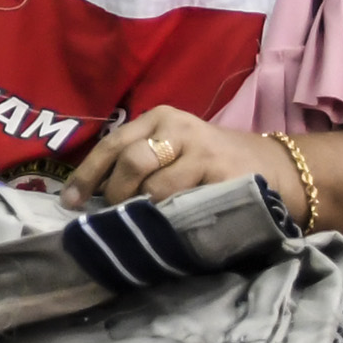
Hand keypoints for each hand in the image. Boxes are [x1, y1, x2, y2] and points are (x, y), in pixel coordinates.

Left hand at [59, 107, 296, 215]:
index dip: (87, 175)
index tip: (70, 202)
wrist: (272, 167)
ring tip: (146, 219)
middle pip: (130, 162)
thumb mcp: (171, 150)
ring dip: (144, 209)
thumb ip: (137, 162)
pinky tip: (169, 224)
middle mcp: (178, 129)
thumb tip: (91, 194)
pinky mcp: (223, 176)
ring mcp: (202, 152)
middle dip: (116, 194)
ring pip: (155, 187)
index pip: (111, 145)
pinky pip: (184, 203)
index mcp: (158, 119)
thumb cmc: (208, 162)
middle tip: (115, 215)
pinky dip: (170, 217)